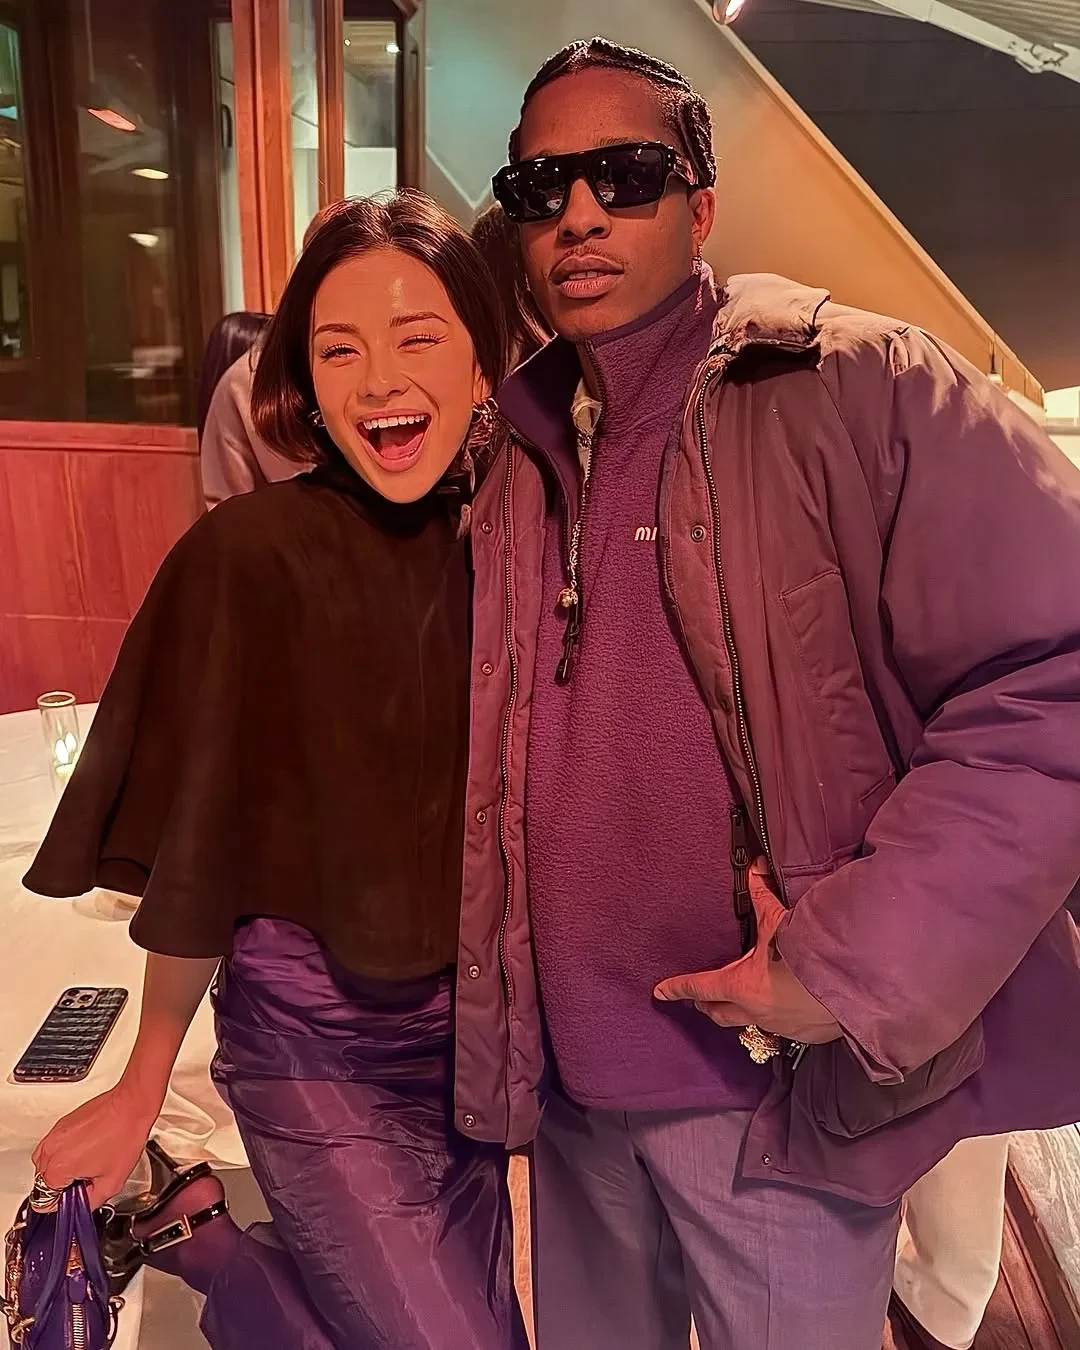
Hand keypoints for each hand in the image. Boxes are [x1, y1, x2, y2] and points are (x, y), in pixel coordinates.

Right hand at [32, 1083, 159, 1208]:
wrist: (131, 1106)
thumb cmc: (125, 1135)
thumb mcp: (112, 1182)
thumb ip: (90, 1202)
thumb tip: (80, 1207)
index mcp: (58, 1168)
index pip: (42, 1201)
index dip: (63, 1203)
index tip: (77, 1195)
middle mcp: (50, 1150)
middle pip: (42, 1183)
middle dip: (62, 1187)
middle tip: (87, 1180)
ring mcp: (54, 1135)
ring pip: (44, 1165)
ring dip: (60, 1170)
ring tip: (87, 1163)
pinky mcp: (60, 1125)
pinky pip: (52, 1148)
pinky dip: (62, 1154)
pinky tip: (85, 1150)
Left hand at [654, 861, 842, 1044]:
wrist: (851, 983)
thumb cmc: (808, 953)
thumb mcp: (778, 922)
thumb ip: (763, 896)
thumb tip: (755, 866)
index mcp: (741, 986)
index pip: (700, 986)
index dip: (678, 987)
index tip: (661, 991)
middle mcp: (755, 1011)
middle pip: (720, 1014)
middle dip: (708, 1006)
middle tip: (701, 1001)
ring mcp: (780, 1027)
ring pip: (750, 1025)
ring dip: (742, 1013)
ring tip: (744, 1002)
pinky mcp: (805, 1035)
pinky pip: (782, 1030)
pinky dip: (777, 1019)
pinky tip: (784, 1008)